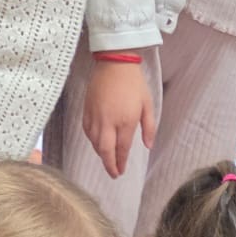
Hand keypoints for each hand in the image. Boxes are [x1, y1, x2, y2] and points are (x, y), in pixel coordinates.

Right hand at [81, 57, 154, 178]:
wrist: (114, 62)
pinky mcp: (87, 109)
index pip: (122, 148)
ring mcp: (95, 115)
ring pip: (94, 142)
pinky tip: (96, 143)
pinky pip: (86, 130)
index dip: (121, 162)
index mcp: (125, 121)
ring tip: (107, 160)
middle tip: (113, 174)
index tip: (121, 172)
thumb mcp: (148, 105)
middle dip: (108, 164)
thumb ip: (149, 128)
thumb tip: (147, 146)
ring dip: (100, 153)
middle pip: (105, 150)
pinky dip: (91, 140)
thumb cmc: (134, 83)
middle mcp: (108, 122)